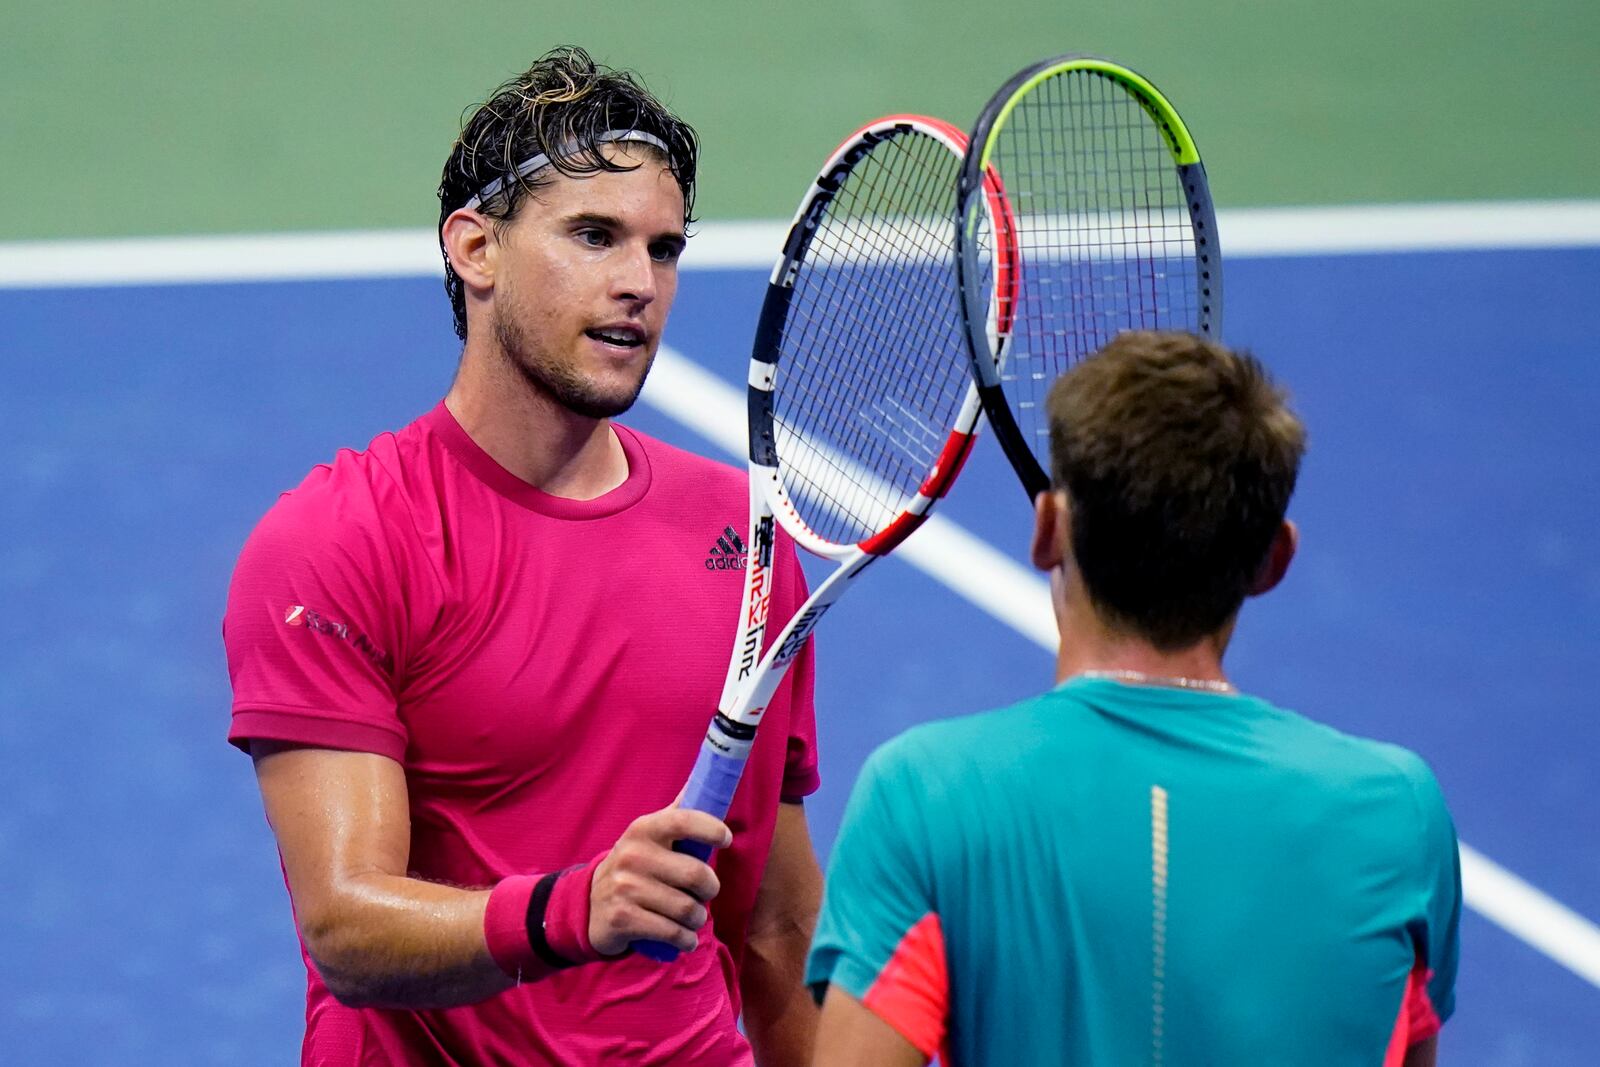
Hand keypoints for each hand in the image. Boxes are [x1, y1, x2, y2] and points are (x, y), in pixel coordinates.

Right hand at [588, 806, 731, 955]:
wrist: (588, 905)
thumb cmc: (635, 866)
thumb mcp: (649, 836)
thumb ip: (678, 813)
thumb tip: (706, 781)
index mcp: (643, 829)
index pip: (684, 821)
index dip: (712, 829)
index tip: (725, 839)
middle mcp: (633, 855)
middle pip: (697, 874)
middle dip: (710, 888)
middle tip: (706, 892)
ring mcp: (626, 888)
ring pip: (688, 909)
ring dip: (698, 919)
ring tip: (692, 918)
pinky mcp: (623, 919)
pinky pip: (672, 933)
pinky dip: (686, 939)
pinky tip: (684, 937)